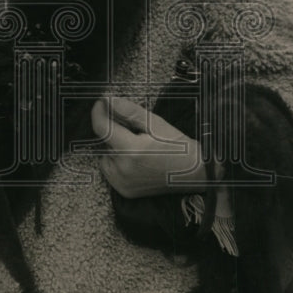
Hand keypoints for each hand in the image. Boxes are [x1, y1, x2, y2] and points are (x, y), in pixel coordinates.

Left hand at [91, 96, 207, 199]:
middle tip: (135, 130)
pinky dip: (118, 161)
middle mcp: (123, 169)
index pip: (102, 128)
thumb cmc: (178, 146)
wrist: (194, 174)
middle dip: (114, 131)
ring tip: (138, 147)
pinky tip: (136, 160)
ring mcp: (122, 183)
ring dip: (116, 147)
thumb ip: (128, 111)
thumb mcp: (155, 123)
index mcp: (132, 150)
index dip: (98, 112)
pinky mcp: (124, 191)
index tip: (101, 102)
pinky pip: (111, 170)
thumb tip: (107, 100)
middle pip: (105, 142)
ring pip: (106, 155)